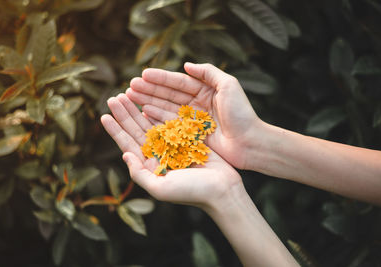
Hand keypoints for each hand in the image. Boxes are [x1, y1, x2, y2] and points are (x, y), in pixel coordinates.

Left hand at [100, 93, 242, 209]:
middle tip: (113, 97)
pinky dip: (159, 111)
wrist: (223, 189)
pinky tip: (149, 101)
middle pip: (137, 130)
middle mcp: (159, 154)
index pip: (128, 144)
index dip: (115, 130)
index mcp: (150, 166)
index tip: (104, 115)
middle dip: (125, 114)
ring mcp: (173, 145)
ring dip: (138, 110)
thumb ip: (139, 174)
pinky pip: (170, 121)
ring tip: (128, 94)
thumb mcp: (160, 188)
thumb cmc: (192, 192)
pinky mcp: (187, 138)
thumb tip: (124, 155)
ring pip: (151, 123)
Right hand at [127, 62, 264, 169]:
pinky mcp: (190, 134)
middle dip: (149, 90)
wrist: (250, 143)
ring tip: (130, 97)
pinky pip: (169, 124)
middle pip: (168, 94)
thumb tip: (186, 64)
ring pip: (165, 108)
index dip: (160, 78)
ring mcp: (191, 120)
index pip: (178, 82)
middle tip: (130, 86)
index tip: (143, 74)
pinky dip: (156, 117)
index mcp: (205, 90)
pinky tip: (143, 112)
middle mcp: (196, 104)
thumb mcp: (229, 85)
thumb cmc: (241, 113)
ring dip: (148, 102)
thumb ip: (208, 72)